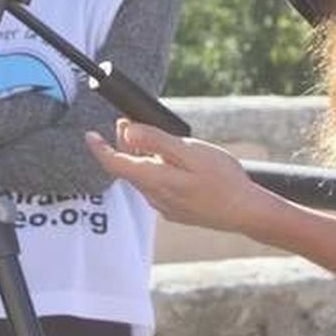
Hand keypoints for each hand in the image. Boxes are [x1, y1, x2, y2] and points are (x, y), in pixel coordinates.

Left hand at [86, 119, 273, 235]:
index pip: (114, 164)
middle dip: (125, 145)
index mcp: (154, 179)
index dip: (99, 149)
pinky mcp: (176, 211)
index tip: (89, 135)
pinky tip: (176, 164)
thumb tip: (127, 130)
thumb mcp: (190, 151)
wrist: (246, 212)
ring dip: (142, 158)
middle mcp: (154, 197)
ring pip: (144, 178)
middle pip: (130, 168)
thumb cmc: (223, 179)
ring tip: (155, 139)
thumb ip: (156, 141)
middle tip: (129, 122)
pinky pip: (158, 188)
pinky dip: (158, 171)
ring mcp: (165, 207)